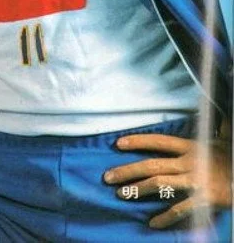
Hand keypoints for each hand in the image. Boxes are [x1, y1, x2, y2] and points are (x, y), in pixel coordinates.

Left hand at [104, 131, 231, 228]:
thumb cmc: (232, 158)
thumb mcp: (221, 139)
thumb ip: (211, 127)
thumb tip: (210, 106)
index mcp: (190, 147)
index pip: (158, 142)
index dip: (137, 141)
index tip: (117, 144)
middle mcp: (189, 162)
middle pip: (152, 165)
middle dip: (127, 170)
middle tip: (108, 177)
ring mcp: (196, 181)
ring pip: (160, 184)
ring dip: (138, 190)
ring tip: (121, 195)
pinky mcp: (204, 199)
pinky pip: (181, 209)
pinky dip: (166, 217)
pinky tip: (153, 224)